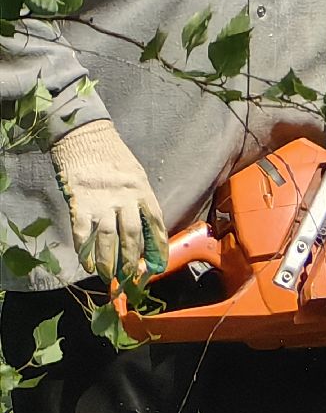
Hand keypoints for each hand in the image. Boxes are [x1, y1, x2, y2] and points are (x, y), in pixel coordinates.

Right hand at [50, 120, 167, 282]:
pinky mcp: (79, 202)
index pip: (156, 224)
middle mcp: (125, 198)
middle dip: (131, 260)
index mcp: (142, 191)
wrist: (84, 135)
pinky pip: (83, 231)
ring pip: (108, 238)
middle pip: (132, 236)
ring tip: (108, 276)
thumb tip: (143, 229)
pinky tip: (86, 263)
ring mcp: (101, 201)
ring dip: (108, 261)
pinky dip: (84, 250)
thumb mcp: (135, 175)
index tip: (158, 265)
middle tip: (129, 277)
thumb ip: (139, 199)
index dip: (158, 247)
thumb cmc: (111, 156)